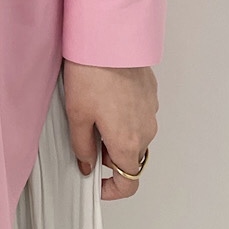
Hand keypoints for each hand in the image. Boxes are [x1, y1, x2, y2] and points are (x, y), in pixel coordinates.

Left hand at [62, 58, 158, 200]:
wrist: (108, 39)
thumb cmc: (91, 74)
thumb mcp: (77, 115)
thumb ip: (82, 147)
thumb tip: (86, 165)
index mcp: (128, 141)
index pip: (129, 182)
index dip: (111, 189)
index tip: (96, 184)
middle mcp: (146, 130)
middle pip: (130, 156)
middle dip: (109, 155)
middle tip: (86, 137)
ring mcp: (151, 110)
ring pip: (136, 134)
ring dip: (117, 133)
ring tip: (94, 110)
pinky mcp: (151, 93)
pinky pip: (139, 114)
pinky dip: (124, 114)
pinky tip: (106, 96)